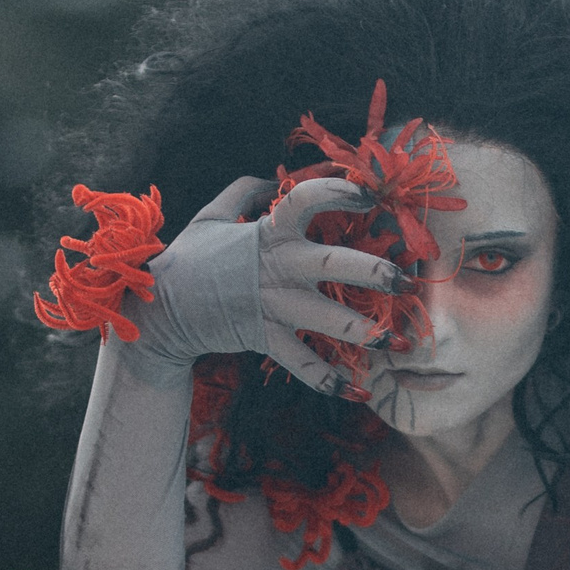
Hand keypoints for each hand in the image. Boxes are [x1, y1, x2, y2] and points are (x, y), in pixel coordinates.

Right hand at [126, 175, 405, 391]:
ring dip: (367, 333)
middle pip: (334, 264)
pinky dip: (331, 382)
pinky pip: (305, 366)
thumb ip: (243, 191)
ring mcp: (274, 307)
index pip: (306, 199)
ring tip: (397, 342)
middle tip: (405, 281)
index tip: (370, 196)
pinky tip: (359, 391)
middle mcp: (278, 268)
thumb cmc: (189, 258)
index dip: (339, 192)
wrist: (163, 310)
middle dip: (375, 272)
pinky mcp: (266, 339)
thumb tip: (270, 178)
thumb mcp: (210, 214)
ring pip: (330, 321)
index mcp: (269, 232)